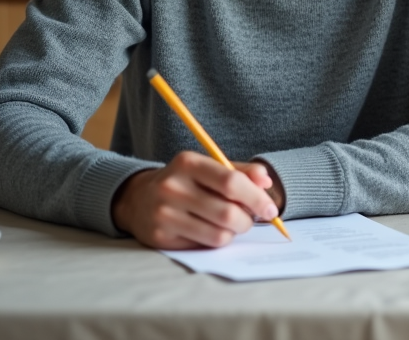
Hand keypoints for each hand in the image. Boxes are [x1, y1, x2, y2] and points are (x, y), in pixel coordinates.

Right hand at [111, 151, 281, 248]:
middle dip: (248, 219)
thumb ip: (241, 172)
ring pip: (218, 234)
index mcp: (187, 163)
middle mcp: (172, 187)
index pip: (231, 182)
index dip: (257, 198)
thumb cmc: (185, 181)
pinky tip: (211, 229)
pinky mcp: (160, 238)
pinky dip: (217, 240)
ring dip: (234, 232)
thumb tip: (266, 183)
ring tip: (231, 224)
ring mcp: (164, 214)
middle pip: (227, 212)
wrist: (138, 198)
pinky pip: (204, 245)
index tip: (271, 209)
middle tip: (251, 218)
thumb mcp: (209, 167)